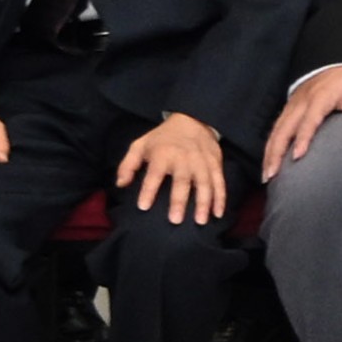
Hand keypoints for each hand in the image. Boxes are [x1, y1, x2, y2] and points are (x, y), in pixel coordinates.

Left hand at [114, 111, 232, 224]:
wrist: (193, 120)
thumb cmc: (163, 138)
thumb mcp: (140, 145)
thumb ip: (128, 165)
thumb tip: (121, 184)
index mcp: (163, 154)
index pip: (154, 174)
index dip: (149, 190)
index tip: (143, 207)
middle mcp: (184, 158)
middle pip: (182, 181)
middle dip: (179, 201)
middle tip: (175, 220)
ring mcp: (202, 162)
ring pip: (204, 184)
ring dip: (204, 203)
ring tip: (201, 221)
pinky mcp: (216, 164)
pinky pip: (220, 183)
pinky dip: (220, 198)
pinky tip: (218, 213)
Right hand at [262, 63, 341, 176]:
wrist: (335, 63)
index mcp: (320, 98)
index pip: (310, 120)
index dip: (303, 138)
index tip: (297, 156)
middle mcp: (301, 103)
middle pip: (285, 129)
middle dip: (276, 152)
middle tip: (272, 175)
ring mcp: (292, 106)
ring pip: (276, 131)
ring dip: (269, 153)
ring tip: (267, 175)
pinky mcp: (288, 110)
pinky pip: (275, 130)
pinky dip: (270, 147)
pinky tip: (268, 163)